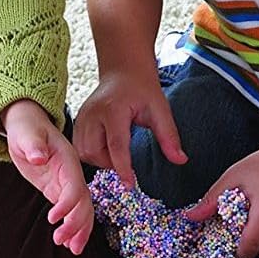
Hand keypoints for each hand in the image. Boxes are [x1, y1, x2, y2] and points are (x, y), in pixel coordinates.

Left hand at [3, 99, 95, 255]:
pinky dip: (73, 226)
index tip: (53, 218)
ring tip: (72, 249)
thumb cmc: (26, 127)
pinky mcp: (58, 189)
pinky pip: (71, 211)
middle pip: (83, 202)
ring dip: (80, 230)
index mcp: (68, 160)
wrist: (27, 124)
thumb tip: (38, 157)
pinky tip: (70, 243)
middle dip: (76, 223)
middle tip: (61, 240)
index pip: (74, 185)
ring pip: (82, 210)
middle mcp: (72, 173)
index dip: (68, 203)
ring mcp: (67, 182)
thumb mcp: (26, 133)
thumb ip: (33, 144)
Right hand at [72, 71, 186, 186]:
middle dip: (110, 163)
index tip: (130, 185)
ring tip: (116, 152)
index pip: (116, 145)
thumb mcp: (160, 109)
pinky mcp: (77, 120)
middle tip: (126, 160)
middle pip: (94, 151)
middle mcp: (93, 113)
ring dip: (99, 160)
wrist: (123, 71)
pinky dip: (91, 154)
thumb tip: (181, 160)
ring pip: (83, 152)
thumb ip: (169, 136)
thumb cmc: (142, 89)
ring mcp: (82, 116)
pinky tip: (105, 148)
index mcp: (113, 109)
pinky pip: (78, 146)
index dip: (122, 168)